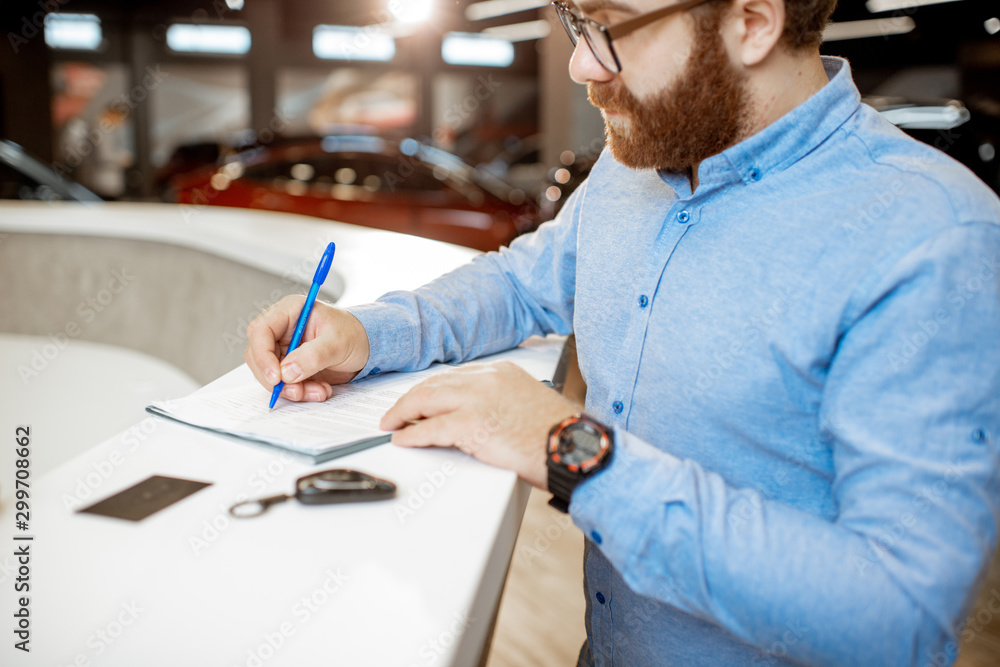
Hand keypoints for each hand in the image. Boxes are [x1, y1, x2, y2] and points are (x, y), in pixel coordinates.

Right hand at [245, 296, 369, 401]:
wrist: (367, 346)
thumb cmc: (354, 333)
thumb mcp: (338, 342)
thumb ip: (313, 355)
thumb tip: (287, 372)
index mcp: (290, 311)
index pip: (260, 331)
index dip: (262, 355)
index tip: (276, 377)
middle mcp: (282, 330)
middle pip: (259, 357)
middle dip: (277, 379)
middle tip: (297, 391)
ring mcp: (285, 350)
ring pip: (271, 375)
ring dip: (292, 389)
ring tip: (318, 391)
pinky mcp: (291, 367)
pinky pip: (285, 384)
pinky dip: (300, 392)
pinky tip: (320, 390)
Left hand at [379, 361, 579, 488]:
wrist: (572, 447)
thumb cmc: (557, 434)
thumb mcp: (527, 402)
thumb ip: (500, 401)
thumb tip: (480, 416)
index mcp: (501, 371)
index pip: (454, 376)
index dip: (432, 389)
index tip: (420, 399)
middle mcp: (487, 379)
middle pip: (434, 385)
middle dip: (410, 399)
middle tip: (396, 412)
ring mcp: (478, 399)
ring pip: (426, 400)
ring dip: (403, 413)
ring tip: (392, 424)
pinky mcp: (472, 424)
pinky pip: (431, 428)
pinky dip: (412, 434)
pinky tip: (402, 439)